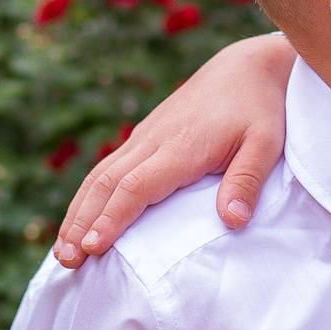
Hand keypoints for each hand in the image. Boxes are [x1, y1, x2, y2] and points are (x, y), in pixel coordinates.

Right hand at [54, 32, 297, 265]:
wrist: (246, 67)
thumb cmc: (260, 108)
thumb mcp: (266, 143)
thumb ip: (247, 180)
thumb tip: (233, 221)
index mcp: (181, 146)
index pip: (137, 186)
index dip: (113, 217)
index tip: (94, 247)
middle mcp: (153, 141)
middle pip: (106, 184)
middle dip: (82, 223)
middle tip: (67, 262)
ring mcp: (144, 137)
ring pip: (99, 176)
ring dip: (77, 213)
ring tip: (63, 252)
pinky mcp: (144, 137)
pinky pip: (107, 169)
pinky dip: (88, 197)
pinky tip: (80, 221)